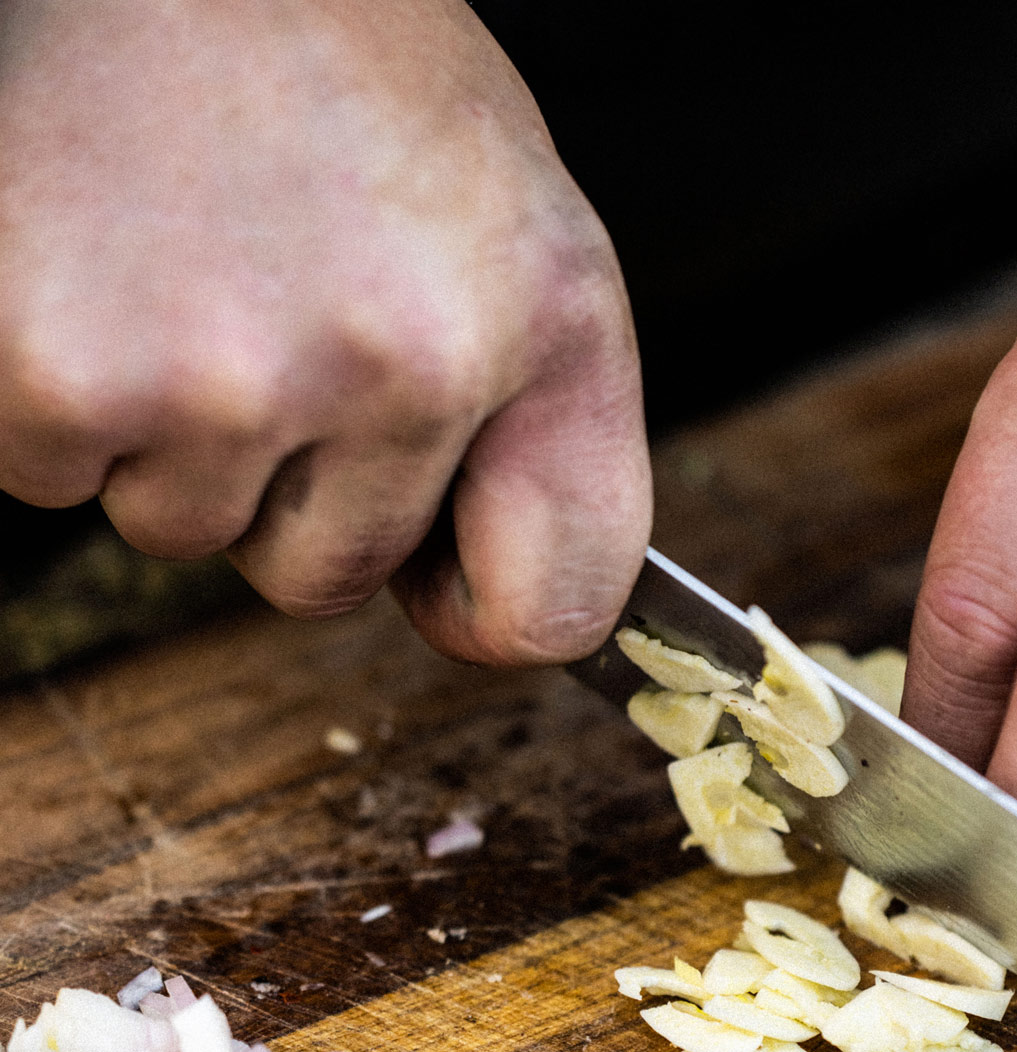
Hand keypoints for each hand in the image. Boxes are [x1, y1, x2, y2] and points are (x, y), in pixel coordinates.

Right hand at [0, 0, 649, 662]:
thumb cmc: (340, 73)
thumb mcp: (512, 230)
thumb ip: (524, 424)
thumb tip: (459, 603)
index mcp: (545, 320)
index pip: (556, 606)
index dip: (483, 604)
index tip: (440, 566)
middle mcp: (407, 360)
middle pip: (324, 579)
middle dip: (287, 480)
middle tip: (267, 300)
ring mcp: (230, 376)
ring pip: (182, 531)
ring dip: (168, 432)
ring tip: (181, 258)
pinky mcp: (63, 371)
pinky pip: (51, 475)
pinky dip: (55, 396)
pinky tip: (95, 261)